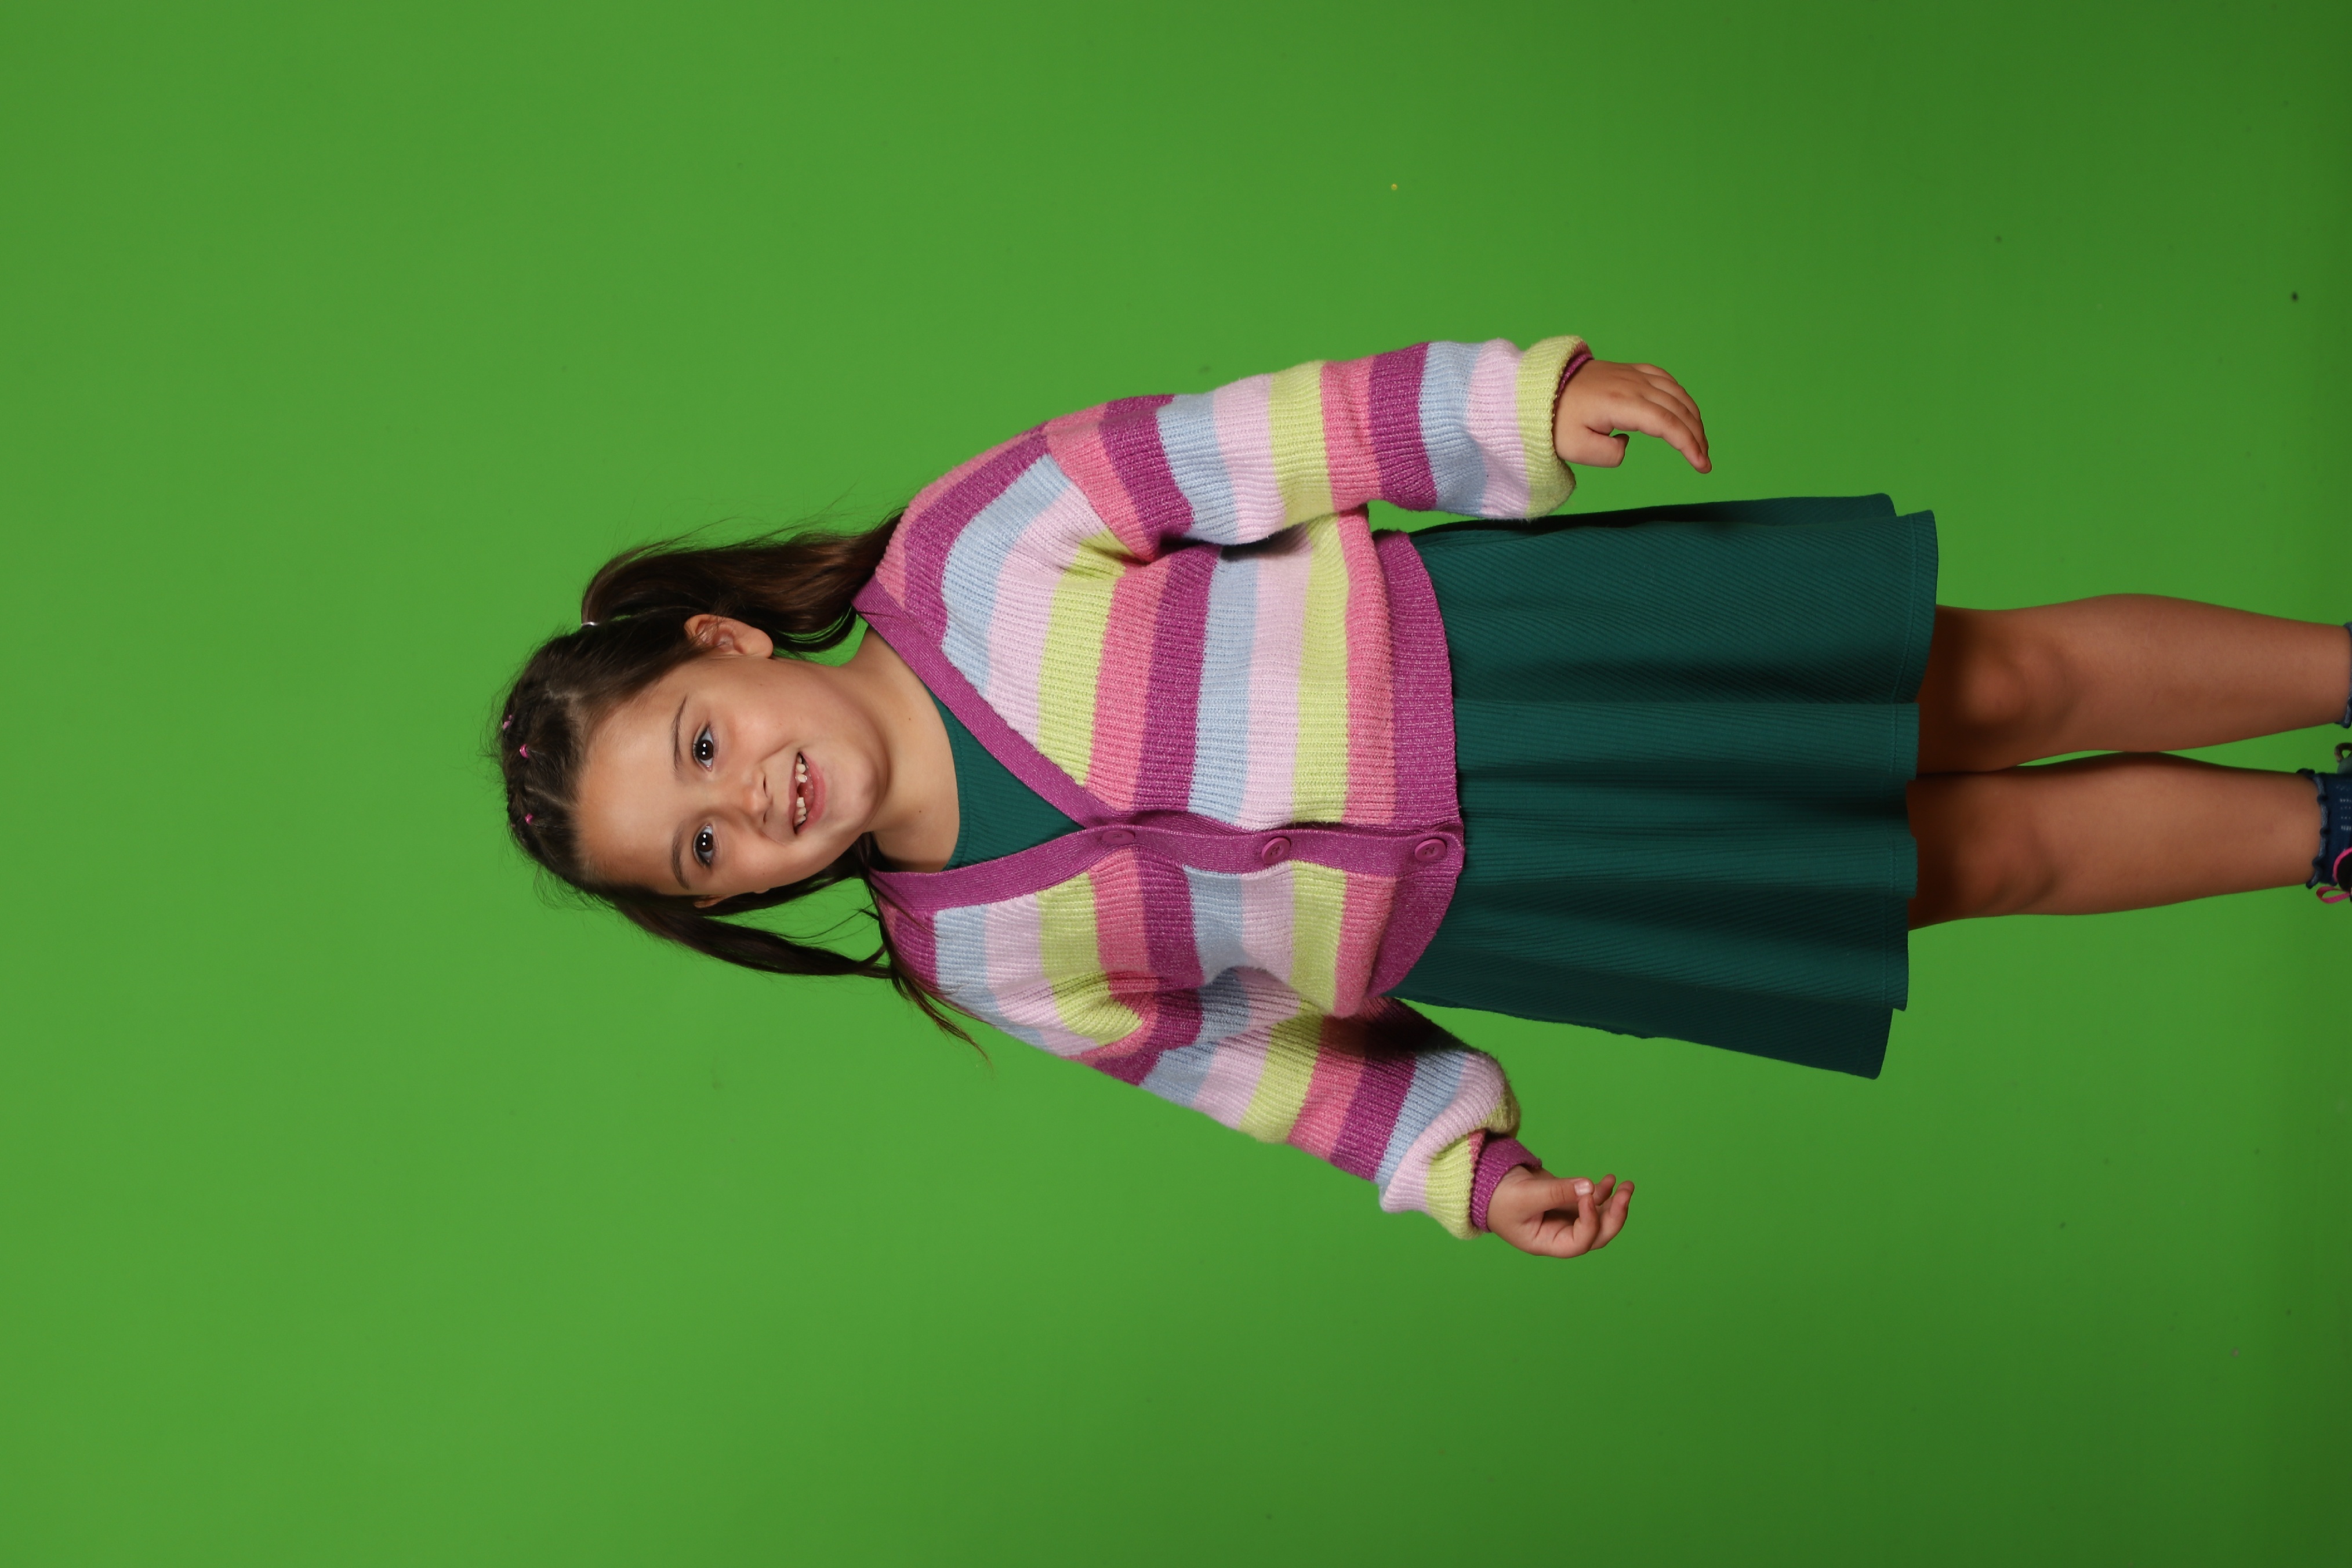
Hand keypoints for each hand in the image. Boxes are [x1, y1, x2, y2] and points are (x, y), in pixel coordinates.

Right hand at [1486, 1166, 1633, 1257]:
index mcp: (1548, 1244)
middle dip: (1614, 1215)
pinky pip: (1591, 1203)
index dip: (1590, 1220)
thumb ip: (1557, 1192)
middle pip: (1596, 1235)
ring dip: (1614, 1203)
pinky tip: (1610, 1180)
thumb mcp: (1526, 1195)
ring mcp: (1565, 1220)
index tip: (1588, 1195)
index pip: (1579, 1241)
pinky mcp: (1566, 1204)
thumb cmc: (1498, 1197)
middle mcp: (1560, 1236)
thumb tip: (1589, 1186)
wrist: (1485, 1184)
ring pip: (1598, 1219)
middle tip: (1626, 1193)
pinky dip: (1602, 1192)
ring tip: (1626, 1184)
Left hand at [1553, 359, 1710, 472]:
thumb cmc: (1554, 420)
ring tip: (1699, 440)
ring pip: (1676, 392)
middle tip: (1704, 460)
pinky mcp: (1629, 370)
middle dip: (1697, 435)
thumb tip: (1627, 445)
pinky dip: (1680, 395)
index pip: (1667, 423)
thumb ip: (1609, 455)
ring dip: (1692, 416)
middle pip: (1678, 408)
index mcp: (1621, 403)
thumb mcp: (1576, 449)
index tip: (1702, 464)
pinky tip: (1685, 409)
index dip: (1688, 444)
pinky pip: (1665, 379)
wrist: (1540, 389)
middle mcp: (1633, 384)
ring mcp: (1632, 374)